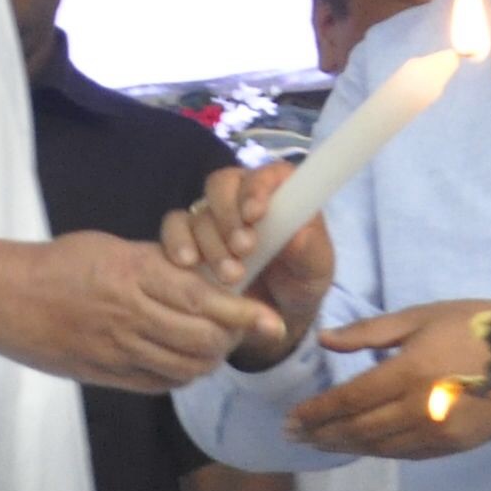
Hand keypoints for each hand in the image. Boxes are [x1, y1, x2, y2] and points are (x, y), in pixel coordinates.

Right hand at [0, 231, 276, 391]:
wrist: (4, 298)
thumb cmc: (58, 264)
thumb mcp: (112, 248)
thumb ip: (157, 264)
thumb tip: (201, 278)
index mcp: (134, 274)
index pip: (203, 299)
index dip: (243, 314)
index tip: (271, 321)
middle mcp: (129, 315)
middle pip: (202, 340)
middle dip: (230, 339)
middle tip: (239, 330)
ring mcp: (116, 349)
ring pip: (185, 367)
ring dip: (209, 360)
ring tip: (213, 347)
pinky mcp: (104, 374)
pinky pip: (158, 383)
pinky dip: (181, 375)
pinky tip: (181, 362)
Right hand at [160, 162, 332, 369]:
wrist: (274, 316)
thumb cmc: (300, 283)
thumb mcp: (316, 271)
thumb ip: (311, 250)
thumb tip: (298, 235)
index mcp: (278, 191)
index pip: (263, 174)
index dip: (255, 189)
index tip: (256, 214)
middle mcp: (241, 197)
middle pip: (222, 185)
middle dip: (229, 217)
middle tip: (244, 249)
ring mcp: (212, 216)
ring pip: (199, 212)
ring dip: (210, 242)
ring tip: (229, 276)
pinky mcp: (188, 238)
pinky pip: (174, 229)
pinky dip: (178, 243)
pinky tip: (188, 263)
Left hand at [286, 300, 490, 459]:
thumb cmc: (475, 325)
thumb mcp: (420, 316)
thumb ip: (369, 333)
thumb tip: (325, 341)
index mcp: (409, 372)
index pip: (349, 401)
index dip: (316, 412)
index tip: (291, 419)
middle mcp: (419, 408)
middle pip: (358, 430)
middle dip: (321, 434)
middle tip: (293, 437)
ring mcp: (438, 432)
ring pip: (379, 447)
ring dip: (344, 447)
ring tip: (319, 444)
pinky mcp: (454, 445)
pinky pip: (405, 453)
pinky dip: (377, 451)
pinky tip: (360, 446)